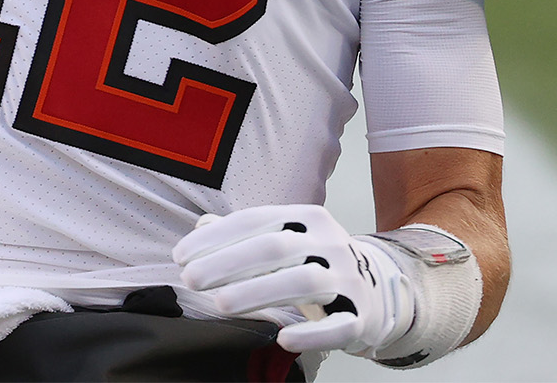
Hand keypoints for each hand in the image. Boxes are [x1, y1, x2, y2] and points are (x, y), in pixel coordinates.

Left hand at [173, 204, 409, 355]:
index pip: (255, 221)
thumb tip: (201, 226)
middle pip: (275, 248)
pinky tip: (283, 339)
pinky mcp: (360, 315)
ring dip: (258, 292)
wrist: (375, 289)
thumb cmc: (314, 263)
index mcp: (307, 216)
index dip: (216, 238)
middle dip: (228, 263)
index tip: (181, 257)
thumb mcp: (284, 240)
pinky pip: (339, 325)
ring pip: (303, 282)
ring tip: (220, 306)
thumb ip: (243, 234)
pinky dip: (312, 334)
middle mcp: (329, 241)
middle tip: (191, 280)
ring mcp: (347, 278)